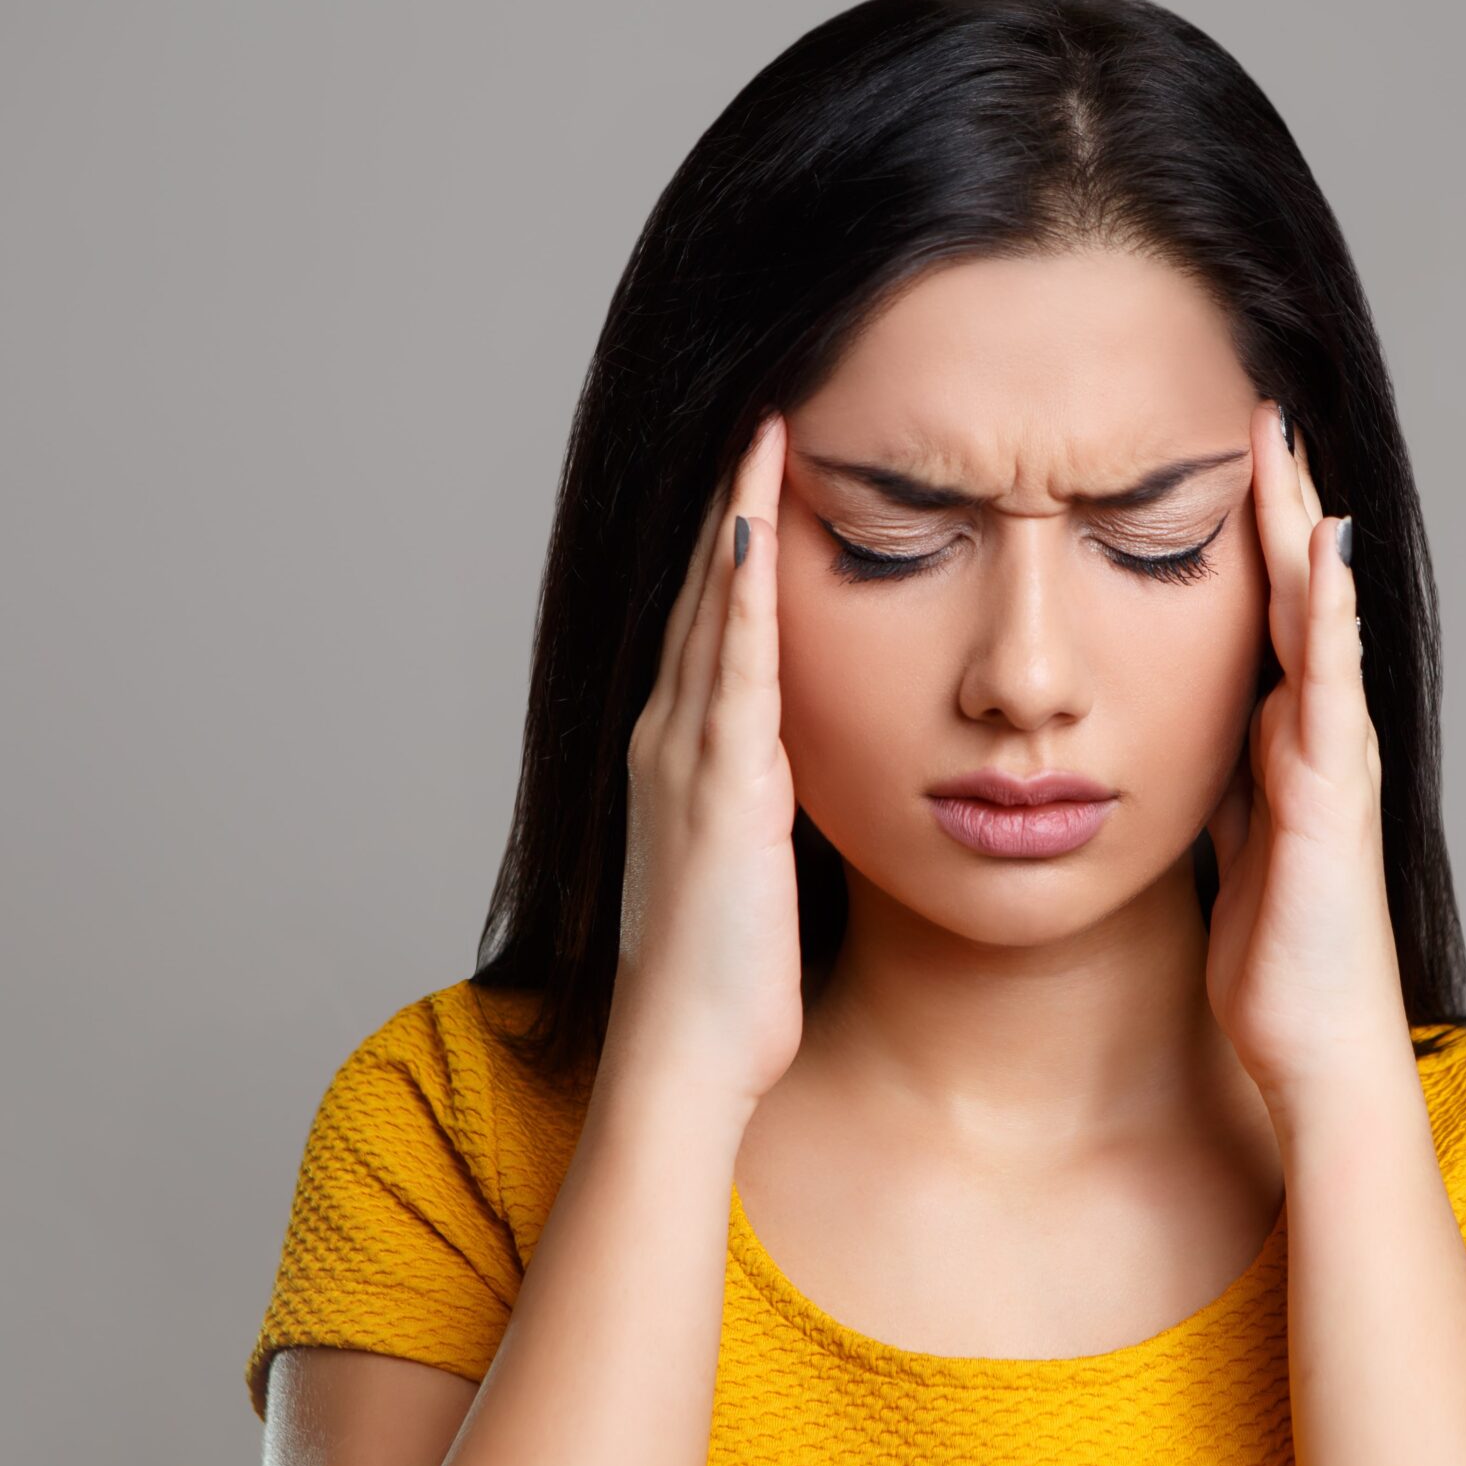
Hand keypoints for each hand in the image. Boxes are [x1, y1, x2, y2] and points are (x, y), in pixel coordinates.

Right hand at [603, 412, 803, 1114]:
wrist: (686, 1055)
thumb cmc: (726, 982)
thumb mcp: (751, 871)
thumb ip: (765, 811)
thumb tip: (796, 781)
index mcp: (681, 757)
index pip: (711, 625)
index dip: (732, 542)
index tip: (764, 465)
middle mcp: (669, 740)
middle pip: (703, 596)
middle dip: (729, 502)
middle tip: (760, 410)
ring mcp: (687, 758)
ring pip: (713, 613)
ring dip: (736, 519)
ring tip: (762, 432)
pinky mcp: (719, 787)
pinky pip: (735, 668)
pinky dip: (744, 594)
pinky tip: (759, 529)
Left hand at [1203, 401, 1412, 1113]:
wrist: (1319, 1051)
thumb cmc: (1279, 966)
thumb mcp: (1233, 853)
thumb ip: (1229, 792)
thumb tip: (1205, 744)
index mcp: (1284, 751)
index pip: (1266, 624)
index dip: (1252, 546)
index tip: (1230, 465)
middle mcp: (1318, 741)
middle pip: (1299, 602)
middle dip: (1280, 509)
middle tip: (1263, 416)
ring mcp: (1333, 762)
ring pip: (1322, 625)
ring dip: (1304, 534)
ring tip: (1290, 449)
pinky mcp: (1330, 795)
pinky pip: (1331, 688)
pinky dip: (1332, 617)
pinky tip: (1326, 554)